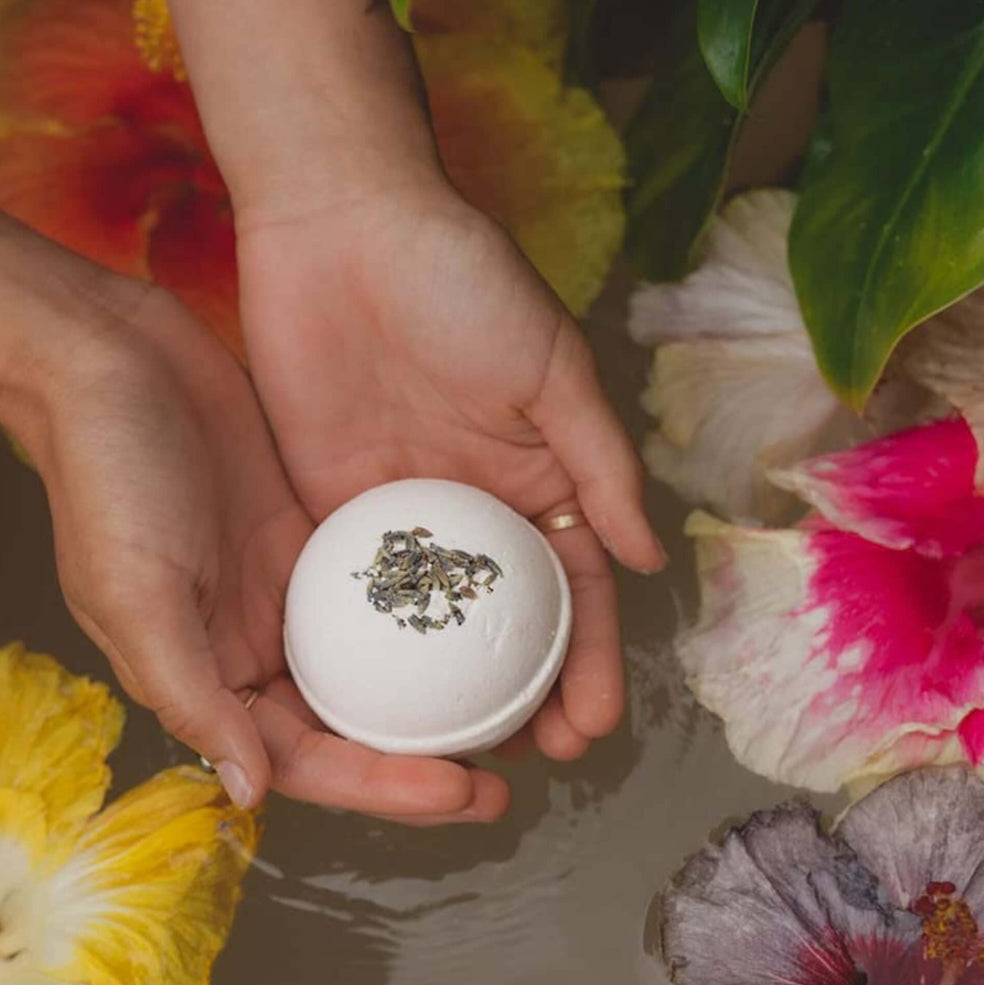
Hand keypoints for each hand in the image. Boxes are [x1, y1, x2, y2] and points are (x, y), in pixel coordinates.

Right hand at [20, 283, 508, 820]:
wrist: (113, 353)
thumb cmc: (106, 473)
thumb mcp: (136, 593)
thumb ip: (192, 693)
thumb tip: (252, 791)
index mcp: (211, 675)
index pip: (303, 760)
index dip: (379, 787)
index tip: (458, 792)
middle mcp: (258, 645)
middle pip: (353, 730)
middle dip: (425, 766)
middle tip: (503, 787)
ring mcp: (296, 590)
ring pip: (379, 672)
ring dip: (439, 700)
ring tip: (517, 716)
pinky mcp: (323, 533)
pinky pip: (388, 591)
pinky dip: (433, 617)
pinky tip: (489, 623)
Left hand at [237, 179, 665, 761]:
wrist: (340, 221)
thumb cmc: (459, 278)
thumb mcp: (548, 366)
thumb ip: (598, 462)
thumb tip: (651, 561)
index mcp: (537, 478)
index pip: (576, 590)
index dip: (591, 660)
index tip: (591, 725)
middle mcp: (473, 511)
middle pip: (506, 626)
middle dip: (526, 697)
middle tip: (529, 763)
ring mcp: (401, 517)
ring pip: (432, 628)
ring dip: (447, 694)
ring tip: (454, 760)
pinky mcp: (331, 508)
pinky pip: (356, 594)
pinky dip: (369, 650)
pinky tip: (374, 706)